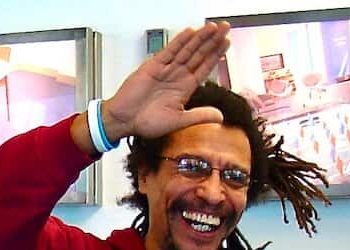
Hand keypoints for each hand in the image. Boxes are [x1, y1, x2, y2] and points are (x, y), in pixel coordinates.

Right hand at [102, 22, 231, 141]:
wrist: (124, 120)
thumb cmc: (146, 123)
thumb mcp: (178, 121)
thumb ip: (199, 116)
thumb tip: (220, 117)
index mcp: (184, 88)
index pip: (204, 67)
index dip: (216, 55)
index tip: (226, 43)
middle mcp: (177, 76)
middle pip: (198, 54)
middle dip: (212, 41)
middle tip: (225, 28)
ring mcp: (166, 69)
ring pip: (187, 50)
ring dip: (200, 38)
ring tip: (213, 27)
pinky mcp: (153, 66)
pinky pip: (169, 51)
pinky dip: (179, 41)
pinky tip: (190, 32)